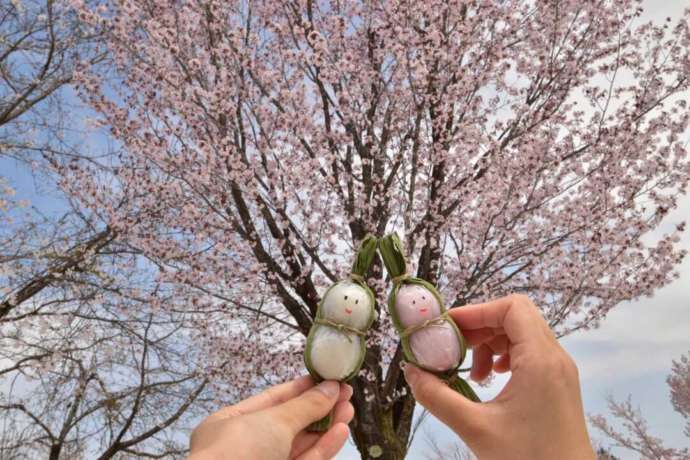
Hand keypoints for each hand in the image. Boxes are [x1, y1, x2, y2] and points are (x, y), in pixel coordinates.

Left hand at [188, 376, 353, 459]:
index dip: (301, 388)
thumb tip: (330, 388)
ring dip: (326, 426)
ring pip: (301, 444)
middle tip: (345, 393)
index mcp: (231, 424)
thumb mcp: (272, 421)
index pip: (271, 400)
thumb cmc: (236, 453)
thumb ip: (305, 405)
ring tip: (348, 408)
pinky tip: (341, 430)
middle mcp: (247, 446)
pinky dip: (324, 447)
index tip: (327, 379)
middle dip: (319, 407)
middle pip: (290, 422)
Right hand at [403, 294, 594, 459]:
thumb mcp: (475, 428)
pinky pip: (530, 353)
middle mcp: (555, 358)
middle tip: (454, 348)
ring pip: (522, 334)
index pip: (512, 307)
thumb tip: (411, 373)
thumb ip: (437, 397)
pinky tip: (490, 379)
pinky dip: (505, 356)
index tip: (449, 328)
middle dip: (480, 326)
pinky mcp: (558, 385)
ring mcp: (560, 371)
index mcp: (540, 360)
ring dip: (491, 343)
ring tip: (473, 372)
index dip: (477, 310)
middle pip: (516, 316)